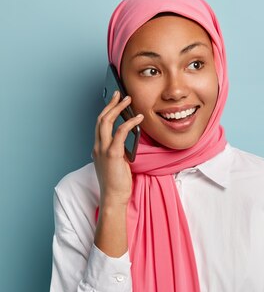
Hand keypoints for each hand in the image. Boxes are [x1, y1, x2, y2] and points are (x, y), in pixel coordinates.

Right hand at [92, 91, 142, 206]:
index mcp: (98, 149)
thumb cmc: (117, 183)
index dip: (107, 111)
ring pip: (106, 122)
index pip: (100, 125)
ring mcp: (103, 150)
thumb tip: (129, 140)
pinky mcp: (112, 154)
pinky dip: (129, 123)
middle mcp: (97, 147)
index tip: (115, 101)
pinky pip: (120, 133)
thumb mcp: (118, 163)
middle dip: (111, 104)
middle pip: (101, 119)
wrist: (113, 197)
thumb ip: (119, 150)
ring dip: (118, 108)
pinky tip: (138, 118)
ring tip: (128, 100)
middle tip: (120, 94)